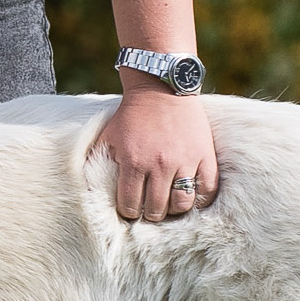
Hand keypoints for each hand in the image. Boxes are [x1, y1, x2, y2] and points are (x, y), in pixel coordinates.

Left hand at [92, 72, 218, 221]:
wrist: (161, 87)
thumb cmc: (131, 115)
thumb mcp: (108, 137)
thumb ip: (99, 163)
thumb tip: (92, 189)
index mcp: (134, 162)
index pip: (130, 206)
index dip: (129, 211)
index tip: (131, 207)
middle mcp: (160, 165)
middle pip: (156, 210)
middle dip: (150, 213)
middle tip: (150, 207)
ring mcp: (185, 161)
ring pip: (182, 204)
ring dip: (174, 209)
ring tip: (170, 202)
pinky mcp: (204, 155)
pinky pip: (207, 190)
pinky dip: (201, 199)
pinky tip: (192, 196)